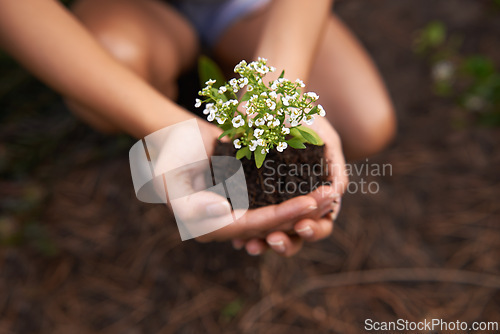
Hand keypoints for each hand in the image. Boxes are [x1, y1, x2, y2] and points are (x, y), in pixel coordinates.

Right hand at [154, 118, 335, 241]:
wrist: (175, 136)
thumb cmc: (167, 157)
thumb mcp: (169, 181)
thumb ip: (192, 204)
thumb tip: (225, 213)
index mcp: (212, 227)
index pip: (253, 225)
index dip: (282, 216)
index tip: (308, 203)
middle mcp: (229, 222)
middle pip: (271, 222)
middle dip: (301, 212)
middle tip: (329, 197)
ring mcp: (240, 207)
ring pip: (278, 210)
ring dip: (304, 203)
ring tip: (331, 191)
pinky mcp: (249, 192)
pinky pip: (275, 195)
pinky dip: (294, 190)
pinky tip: (316, 181)